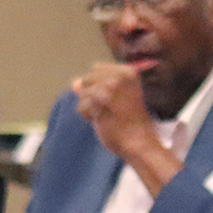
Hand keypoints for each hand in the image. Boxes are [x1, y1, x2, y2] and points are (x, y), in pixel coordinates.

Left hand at [72, 64, 181, 194]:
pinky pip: (82, 105)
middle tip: (108, 109)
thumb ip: (94, 88)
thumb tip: (73, 83)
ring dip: (88, 107)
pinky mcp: (103, 100)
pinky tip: (100, 121)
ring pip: (82, 91)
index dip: (98, 86)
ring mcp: (113, 86)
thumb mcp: (114, 99)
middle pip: (88, 78)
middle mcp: (121, 75)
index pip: (97, 69)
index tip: (113, 100)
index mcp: (128, 72)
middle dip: (91, 95)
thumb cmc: (128, 123)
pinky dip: (86, 115)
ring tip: (104, 116)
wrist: (139, 143)